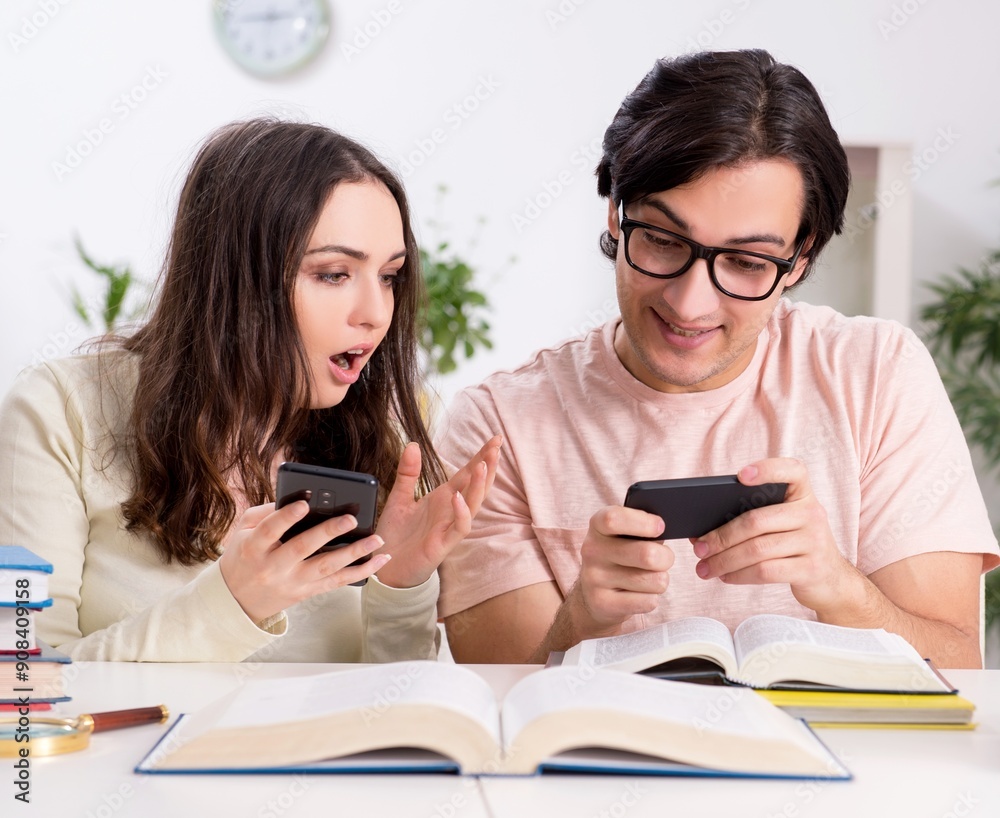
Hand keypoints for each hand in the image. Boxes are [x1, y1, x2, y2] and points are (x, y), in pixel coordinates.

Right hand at [218, 501, 389, 623]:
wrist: (237, 600)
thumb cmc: (243, 556)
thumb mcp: (243, 531)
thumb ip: (267, 512)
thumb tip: (299, 496)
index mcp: (253, 548)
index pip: (270, 530)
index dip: (287, 517)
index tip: (304, 503)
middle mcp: (273, 567)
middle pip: (302, 548)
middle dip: (328, 532)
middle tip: (350, 518)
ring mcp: (292, 583)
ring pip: (326, 568)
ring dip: (354, 553)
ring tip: (376, 539)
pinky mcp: (307, 593)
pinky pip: (337, 583)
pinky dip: (360, 572)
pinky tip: (379, 560)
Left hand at [373, 435, 501, 587]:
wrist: (384, 567)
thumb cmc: (395, 536)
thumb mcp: (399, 498)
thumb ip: (408, 473)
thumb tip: (413, 444)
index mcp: (442, 498)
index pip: (467, 474)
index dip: (481, 457)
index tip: (494, 439)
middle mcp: (450, 510)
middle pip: (476, 485)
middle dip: (488, 466)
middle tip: (496, 446)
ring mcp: (449, 527)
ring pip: (474, 505)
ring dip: (480, 486)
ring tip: (483, 466)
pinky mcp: (443, 544)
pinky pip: (459, 527)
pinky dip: (462, 512)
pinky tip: (459, 498)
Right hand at [563, 505, 672, 639]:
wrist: (594, 594)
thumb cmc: (621, 556)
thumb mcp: (625, 534)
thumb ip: (644, 528)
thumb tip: (666, 531)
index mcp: (597, 526)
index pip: (614, 519)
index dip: (643, 523)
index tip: (660, 527)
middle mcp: (592, 550)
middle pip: (648, 555)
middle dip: (666, 558)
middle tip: (661, 559)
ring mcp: (594, 578)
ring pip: (655, 580)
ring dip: (659, 580)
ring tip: (646, 578)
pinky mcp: (602, 603)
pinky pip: (649, 601)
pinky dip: (651, 598)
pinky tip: (637, 594)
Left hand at [691, 458, 861, 612]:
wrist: (831, 580)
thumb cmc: (793, 546)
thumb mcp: (781, 525)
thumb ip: (750, 519)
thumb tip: (699, 533)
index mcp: (802, 494)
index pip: (793, 471)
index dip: (767, 470)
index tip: (740, 476)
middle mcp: (812, 513)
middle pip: (756, 521)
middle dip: (721, 537)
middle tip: (699, 549)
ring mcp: (814, 541)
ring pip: (757, 549)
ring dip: (724, 561)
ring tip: (705, 568)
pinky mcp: (811, 569)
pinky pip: (766, 571)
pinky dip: (739, 575)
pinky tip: (726, 577)